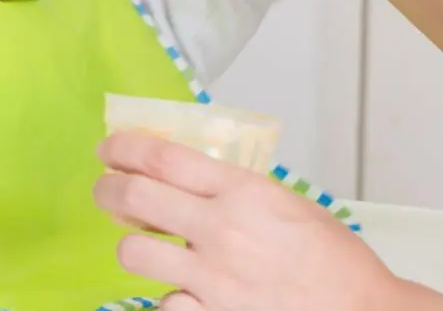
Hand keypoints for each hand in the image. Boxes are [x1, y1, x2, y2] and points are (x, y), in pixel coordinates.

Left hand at [93, 132, 442, 310]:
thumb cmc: (336, 263)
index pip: (163, 157)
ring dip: (132, 246)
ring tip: (144, 246)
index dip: (124, 147)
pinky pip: (162, 304)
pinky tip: (182, 293)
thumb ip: (238, 190)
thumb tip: (190, 177)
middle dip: (107, 190)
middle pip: (133, 197)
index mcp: (243, 193)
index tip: (110, 148)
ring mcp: (212, 279)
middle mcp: (221, 230)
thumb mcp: (288, 205)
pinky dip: (167, 297)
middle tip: (106, 189)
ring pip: (133, 253)